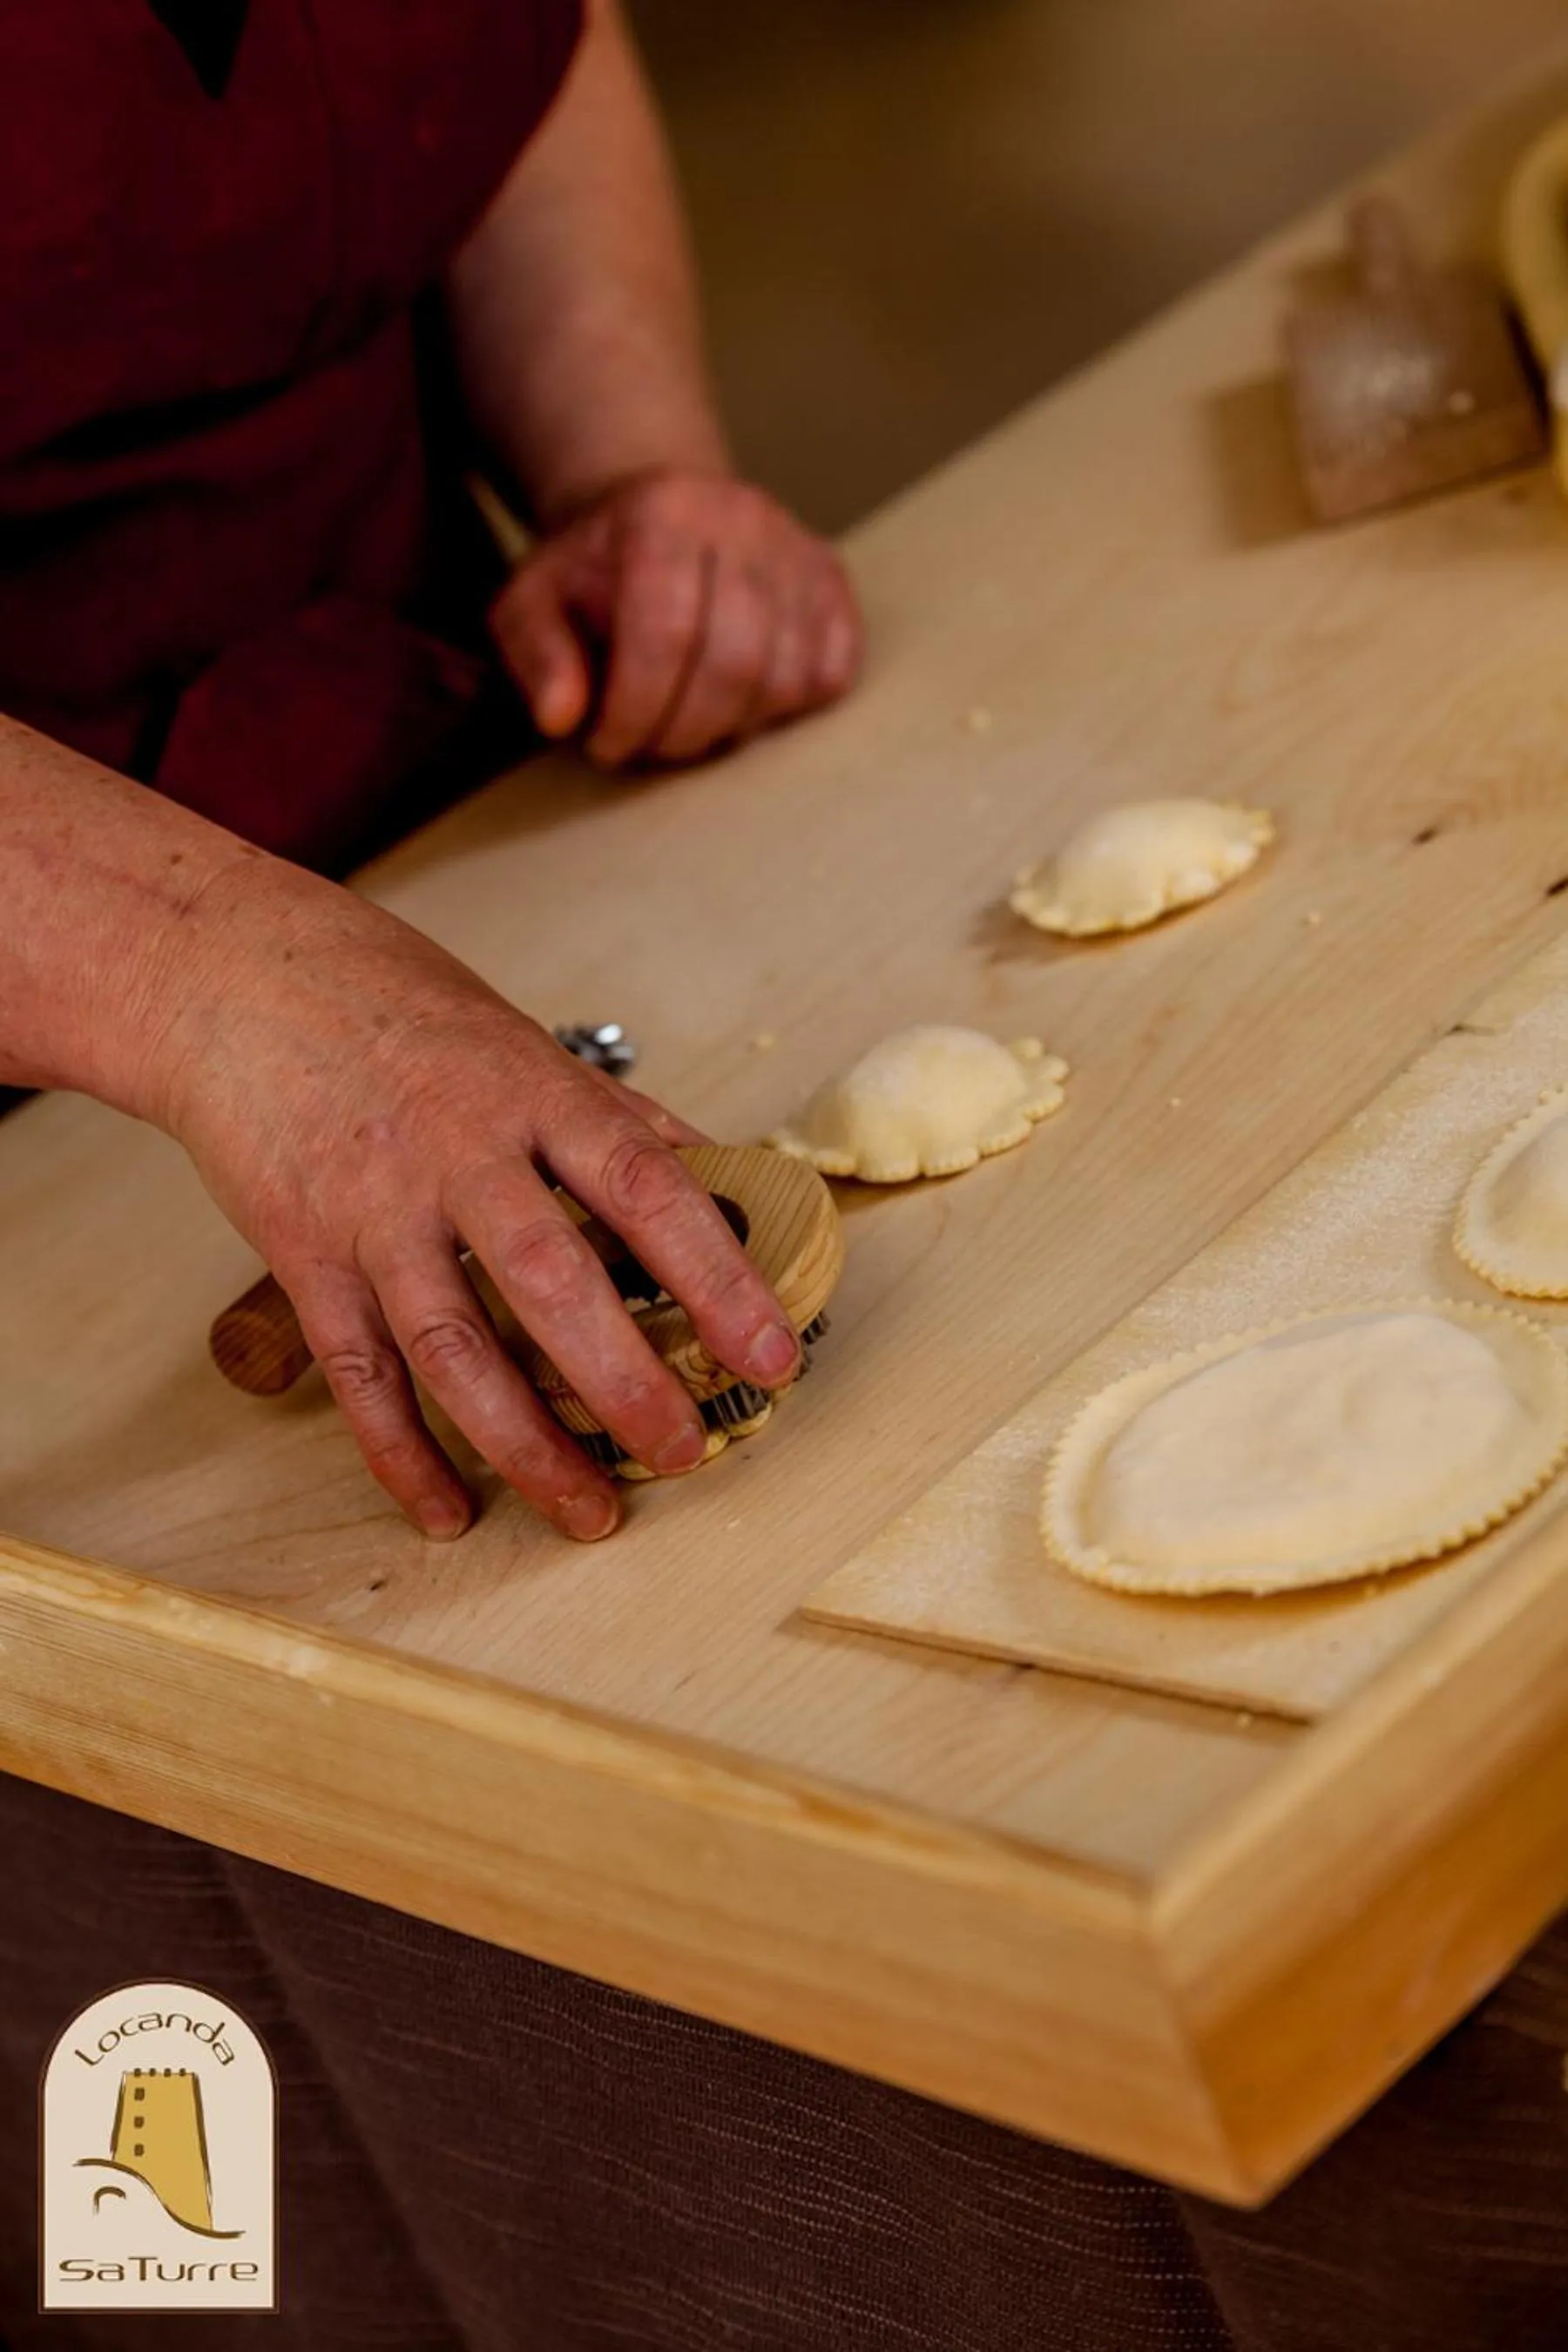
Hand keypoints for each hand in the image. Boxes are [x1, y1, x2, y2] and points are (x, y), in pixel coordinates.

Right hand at [162, 868, 801, 1542]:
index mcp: (533, 1096)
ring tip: (590, 1511)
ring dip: (527, 1445)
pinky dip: (404, 1453)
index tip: (773, 1352)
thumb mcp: (529, 1047)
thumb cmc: (405, 1016)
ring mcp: (374, 1212)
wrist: (243, 983)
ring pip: (454, 1348)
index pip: (646, 1189)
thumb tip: (733, 1187)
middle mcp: (456, 1156)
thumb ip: (626, 1125)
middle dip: (624, 1381)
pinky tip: (452, 1509)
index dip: (717, 1277)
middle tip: (684, 1452)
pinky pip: (360, 1376)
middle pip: (549, 1282)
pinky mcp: (306, 1257)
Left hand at [490, 470, 862, 767]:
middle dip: (686, 732)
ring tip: (688, 722)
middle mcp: (743, 518)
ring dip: (733, 728)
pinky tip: (737, 702)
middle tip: (649, 747)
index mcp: (662, 513)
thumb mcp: (532, 603)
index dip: (638, 710)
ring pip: (786, 679)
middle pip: (735, 663)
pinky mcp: (834, 582)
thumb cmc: (592, 575)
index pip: (666, 632)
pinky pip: (830, 676)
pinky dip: (785, 710)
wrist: (658, 514)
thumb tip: (561, 718)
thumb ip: (535, 656)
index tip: (608, 745)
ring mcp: (798, 549)